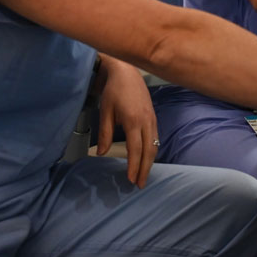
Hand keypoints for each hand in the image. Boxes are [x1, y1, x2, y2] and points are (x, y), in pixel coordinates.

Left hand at [96, 54, 157, 187]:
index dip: (134, 166)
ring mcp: (152, 119)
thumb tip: (101, 153)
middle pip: (149, 150)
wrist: (126, 72)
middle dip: (145, 169)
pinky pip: (155, 137)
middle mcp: (147, 121)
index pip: (135, 150)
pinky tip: (147, 156)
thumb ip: (105, 133)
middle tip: (140, 184)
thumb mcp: (105, 112)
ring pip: (155, 145)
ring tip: (144, 174)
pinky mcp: (153, 116)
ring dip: (150, 161)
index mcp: (134, 121)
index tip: (131, 180)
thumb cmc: (114, 91)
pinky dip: (152, 150)